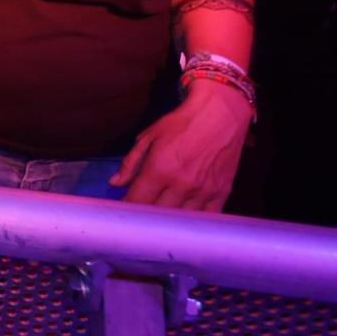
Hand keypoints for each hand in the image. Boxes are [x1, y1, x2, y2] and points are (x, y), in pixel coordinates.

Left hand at [109, 81, 249, 210]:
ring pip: (181, 220)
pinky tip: (186, 220)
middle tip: (141, 215)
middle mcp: (182, 183)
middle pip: (158, 214)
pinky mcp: (222, 193)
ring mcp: (203, 191)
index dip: (128, 208)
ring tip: (162, 218)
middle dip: (147, 216)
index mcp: (160, 169)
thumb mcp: (149, 137)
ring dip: (170, 221)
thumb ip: (131, 162)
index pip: (138, 201)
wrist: (220, 114)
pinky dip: (194, 221)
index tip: (125, 210)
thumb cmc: (181, 123)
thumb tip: (115, 183)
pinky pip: (206, 218)